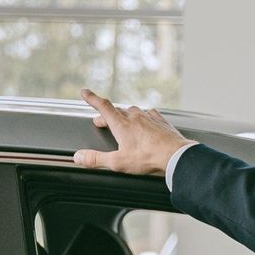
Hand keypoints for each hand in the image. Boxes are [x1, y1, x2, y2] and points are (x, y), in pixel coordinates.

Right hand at [73, 89, 190, 175]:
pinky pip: (148, 114)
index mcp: (121, 124)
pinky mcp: (160, 121)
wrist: (175, 155)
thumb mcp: (117, 162)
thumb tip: (79, 156)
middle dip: (106, 115)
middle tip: (100, 120)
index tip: (85, 92)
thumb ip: (96, 159)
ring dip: (124, 115)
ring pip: (132, 111)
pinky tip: (145, 120)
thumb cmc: (148, 158)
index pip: (103, 106)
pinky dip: (142, 117)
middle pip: (116, 111)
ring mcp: (148, 117)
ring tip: (122, 122)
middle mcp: (134, 116)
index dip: (92, 98)